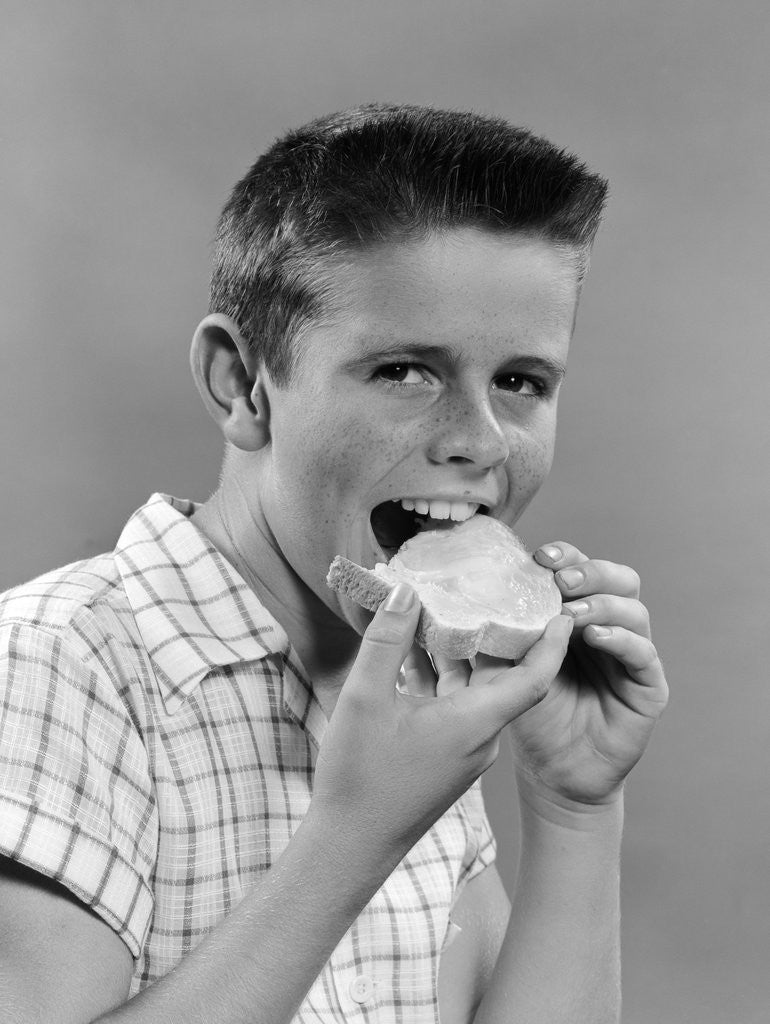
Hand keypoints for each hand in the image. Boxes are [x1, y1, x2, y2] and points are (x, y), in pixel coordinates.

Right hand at [312, 584, 572, 856]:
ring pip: (477, 688)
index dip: (552, 641)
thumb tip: (407, 592)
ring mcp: (463, 749)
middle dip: (503, 632)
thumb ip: (388, 640)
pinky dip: (446, 675)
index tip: (562, 608)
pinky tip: (418, 650)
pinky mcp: (445, 755)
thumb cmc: (360, 780)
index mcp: (475, 722)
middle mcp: (480, 736)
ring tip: (454, 606)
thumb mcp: (365, 699)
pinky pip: (457, 704)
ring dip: (467, 651)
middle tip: (498, 589)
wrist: (349, 849)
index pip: (535, 677)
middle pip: (506, 675)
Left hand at [504, 541, 668, 810]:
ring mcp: (632, 655)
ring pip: (635, 610)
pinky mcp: (649, 687)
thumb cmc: (534, 715)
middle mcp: (610, 627)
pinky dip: (622, 639)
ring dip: (604, 604)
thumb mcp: (508, 670)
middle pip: (618, 579)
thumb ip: (502, 635)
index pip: (581, 570)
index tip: (541, 557)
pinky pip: (644, 653)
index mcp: (578, 615)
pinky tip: (597, 637)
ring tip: (574, 613)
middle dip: (591, 572)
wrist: (554, 770)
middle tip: (563, 580)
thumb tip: (474, 599)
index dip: (566, 556)